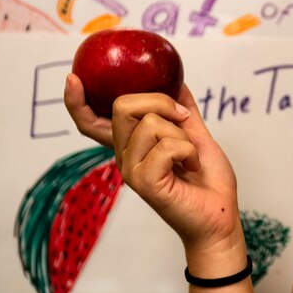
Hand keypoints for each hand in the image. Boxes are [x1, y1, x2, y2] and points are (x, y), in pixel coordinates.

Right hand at [63, 74, 242, 253]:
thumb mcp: (196, 135)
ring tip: (189, 155)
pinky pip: (166, 146)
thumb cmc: (207, 180)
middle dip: (159, 101)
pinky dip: (188, 150)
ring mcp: (131, 170)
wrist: (220, 214)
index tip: (73, 77)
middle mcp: (124, 156)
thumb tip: (177, 80)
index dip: (77, 101)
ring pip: (149, 123)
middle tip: (183, 117)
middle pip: (121, 106)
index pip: (91, 122)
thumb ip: (182, 110)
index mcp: (131, 144)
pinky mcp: (144, 183)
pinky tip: (190, 166)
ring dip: (182, 134)